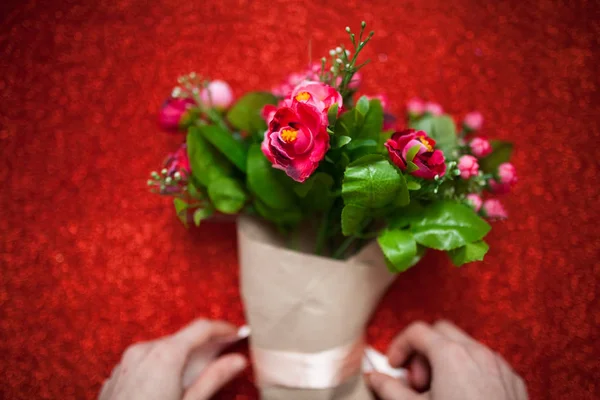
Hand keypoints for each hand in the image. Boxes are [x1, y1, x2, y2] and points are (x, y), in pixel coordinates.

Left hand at [99, 319, 246, 399]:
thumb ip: (214, 379)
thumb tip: (238, 361)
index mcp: (166, 354)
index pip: (201, 328)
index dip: (223, 329)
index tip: (238, 334)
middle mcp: (144, 350)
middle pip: (182, 338)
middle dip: (203, 346)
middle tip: (223, 358)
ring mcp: (127, 361)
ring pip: (163, 349)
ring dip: (181, 357)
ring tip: (194, 379)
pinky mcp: (117, 374)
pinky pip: (145, 361)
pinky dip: (161, 366)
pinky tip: (167, 387)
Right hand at [367, 320, 526, 399]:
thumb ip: (390, 389)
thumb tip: (374, 378)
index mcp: (451, 354)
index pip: (416, 332)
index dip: (399, 346)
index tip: (394, 367)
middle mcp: (477, 352)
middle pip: (441, 332)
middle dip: (423, 351)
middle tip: (417, 381)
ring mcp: (499, 365)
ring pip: (466, 345)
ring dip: (446, 360)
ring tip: (439, 393)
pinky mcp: (513, 381)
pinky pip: (486, 363)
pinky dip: (469, 370)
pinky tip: (464, 398)